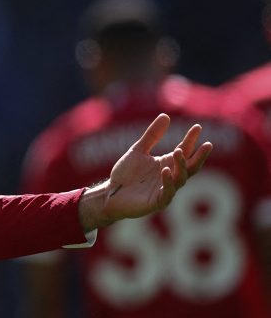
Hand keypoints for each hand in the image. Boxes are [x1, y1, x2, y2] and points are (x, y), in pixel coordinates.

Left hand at [78, 113, 211, 230]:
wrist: (110, 193)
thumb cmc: (126, 173)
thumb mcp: (138, 151)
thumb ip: (152, 135)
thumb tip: (166, 115)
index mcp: (168, 164)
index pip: (184, 151)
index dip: (191, 140)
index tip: (198, 127)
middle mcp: (170, 177)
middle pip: (190, 167)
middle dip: (199, 156)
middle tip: (207, 144)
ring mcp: (165, 190)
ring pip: (180, 179)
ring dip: (181, 166)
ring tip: (178, 152)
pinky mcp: (157, 202)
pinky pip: (167, 193)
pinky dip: (168, 182)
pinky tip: (165, 170)